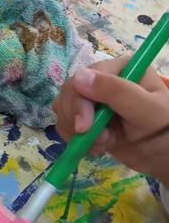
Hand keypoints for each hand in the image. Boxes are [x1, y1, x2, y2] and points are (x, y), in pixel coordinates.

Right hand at [52, 57, 168, 186]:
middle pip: (69, 91)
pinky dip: (75, 138)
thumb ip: (116, 92)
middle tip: (96, 139)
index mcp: (120, 68)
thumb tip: (78, 76)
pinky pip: (64, 123)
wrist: (163, 154)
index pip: (84, 76)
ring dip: (76, 131)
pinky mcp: (86, 117)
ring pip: (63, 107)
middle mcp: (103, 79)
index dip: (79, 102)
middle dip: (76, 118)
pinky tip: (97, 146)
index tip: (85, 127)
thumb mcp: (146, 109)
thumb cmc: (162, 128)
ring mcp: (93, 99)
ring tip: (102, 143)